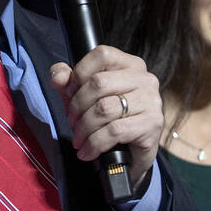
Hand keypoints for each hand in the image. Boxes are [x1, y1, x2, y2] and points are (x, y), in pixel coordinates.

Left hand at [50, 45, 163, 192]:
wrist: (131, 156)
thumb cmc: (108, 121)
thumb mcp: (83, 97)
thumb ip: (68, 82)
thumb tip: (58, 76)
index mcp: (130, 64)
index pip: (101, 55)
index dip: (79, 73)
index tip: (69, 93)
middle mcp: (145, 78)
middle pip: (99, 83)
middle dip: (77, 106)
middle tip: (72, 122)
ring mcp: (151, 101)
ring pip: (105, 109)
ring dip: (84, 128)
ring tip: (78, 140)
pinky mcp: (152, 124)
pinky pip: (114, 131)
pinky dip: (94, 144)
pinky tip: (87, 151)